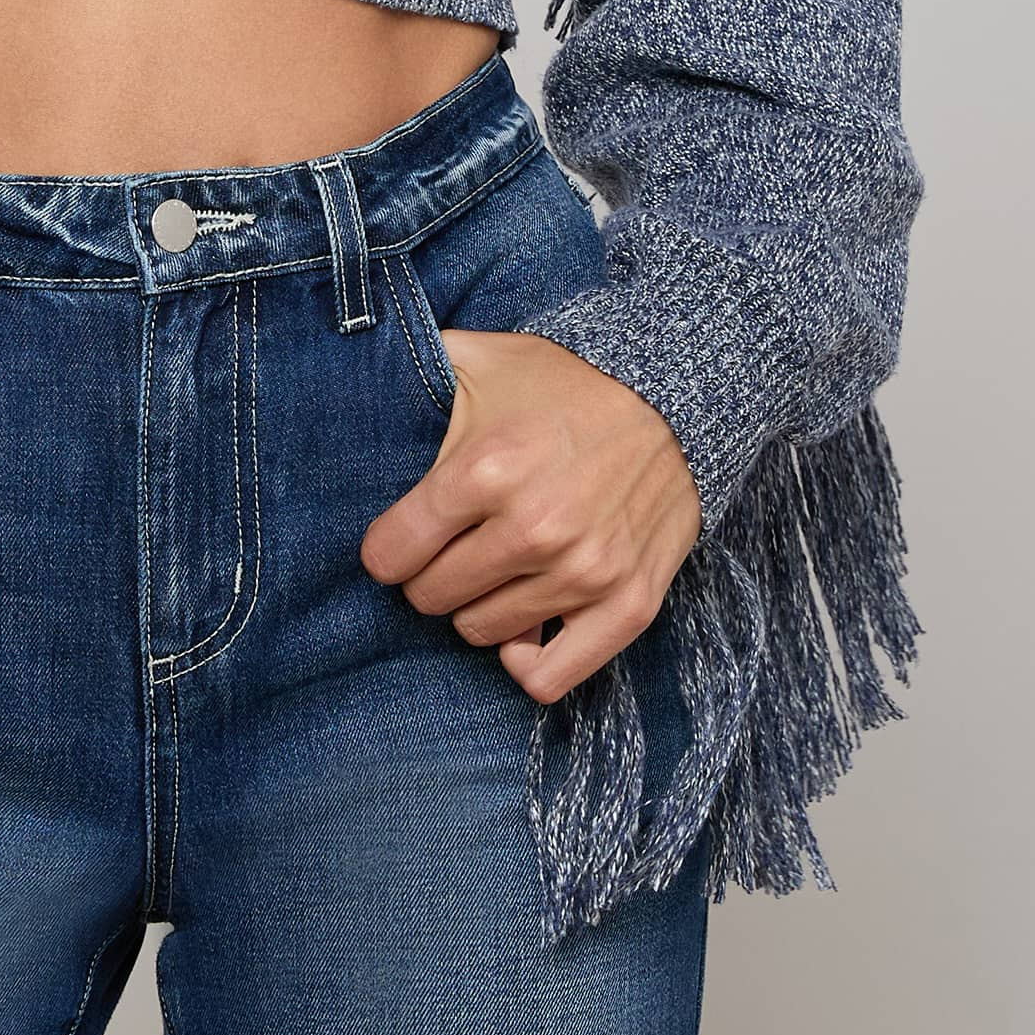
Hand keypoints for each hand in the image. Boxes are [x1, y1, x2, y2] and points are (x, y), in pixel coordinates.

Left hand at [360, 327, 700, 705]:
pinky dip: (525, 662)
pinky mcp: (628, 604)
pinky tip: (521, 633)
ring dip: (477, 607)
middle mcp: (533, 528)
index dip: (386, 550)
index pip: (392, 552)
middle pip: (432, 596)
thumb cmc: (566, 381)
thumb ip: (416, 366)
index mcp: (486, 469)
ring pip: (482, 633)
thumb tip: (358, 371)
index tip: (398, 541)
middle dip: (429, 576)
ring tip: (492, 572)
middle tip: (448, 551)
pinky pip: (552, 677)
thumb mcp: (483, 358)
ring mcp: (584, 573)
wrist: (676, 396)